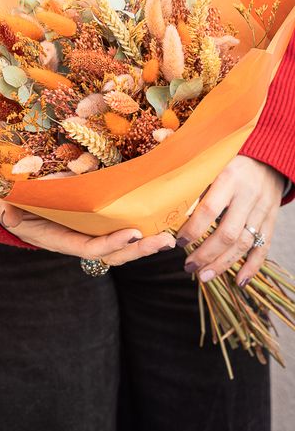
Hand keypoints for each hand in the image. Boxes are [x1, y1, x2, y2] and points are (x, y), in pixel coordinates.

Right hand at [0, 195, 175, 264]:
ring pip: (119, 246)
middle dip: (139, 249)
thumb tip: (10, 214)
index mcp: (58, 239)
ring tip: (168, 236)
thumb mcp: (3, 205)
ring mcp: (86, 234)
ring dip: (144, 244)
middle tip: (166, 240)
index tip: (133, 233)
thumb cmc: (7, 205)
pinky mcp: (92, 224)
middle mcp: (76, 240)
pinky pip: (116, 231)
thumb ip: (6, 210)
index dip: (111, 243)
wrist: (10, 207)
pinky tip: (156, 222)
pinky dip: (137, 230)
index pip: (89, 247)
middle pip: (113, 253)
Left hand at [175, 156, 284, 285]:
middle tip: (188, 266)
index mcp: (228, 178)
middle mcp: (247, 195)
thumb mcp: (211, 155)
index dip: (193, 229)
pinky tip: (239, 281)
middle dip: (206, 254)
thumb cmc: (230, 156)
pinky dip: (252, 266)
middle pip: (227, 233)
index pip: (209, 209)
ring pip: (244, 243)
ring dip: (223, 264)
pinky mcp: (271, 219)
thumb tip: (158, 149)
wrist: (268, 156)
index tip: (178, 242)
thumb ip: (187, 160)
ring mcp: (262, 209)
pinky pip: (263, 247)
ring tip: (204, 276)